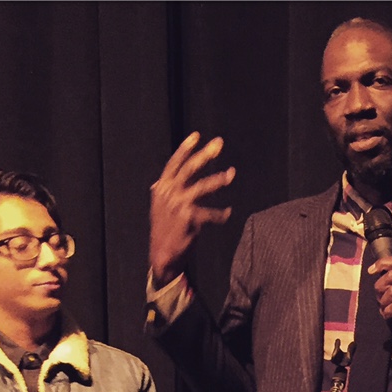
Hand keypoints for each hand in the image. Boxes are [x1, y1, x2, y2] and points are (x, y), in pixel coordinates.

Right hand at [149, 132, 236, 284]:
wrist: (162, 255)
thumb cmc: (165, 230)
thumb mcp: (160, 207)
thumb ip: (167, 192)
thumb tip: (166, 179)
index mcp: (161, 188)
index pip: (174, 163)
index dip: (185, 148)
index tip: (197, 136)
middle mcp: (168, 193)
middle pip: (190, 169)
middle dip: (205, 154)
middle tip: (219, 143)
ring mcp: (178, 205)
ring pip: (202, 187)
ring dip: (218, 180)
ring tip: (231, 174)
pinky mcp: (189, 219)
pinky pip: (211, 214)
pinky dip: (221, 214)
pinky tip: (228, 213)